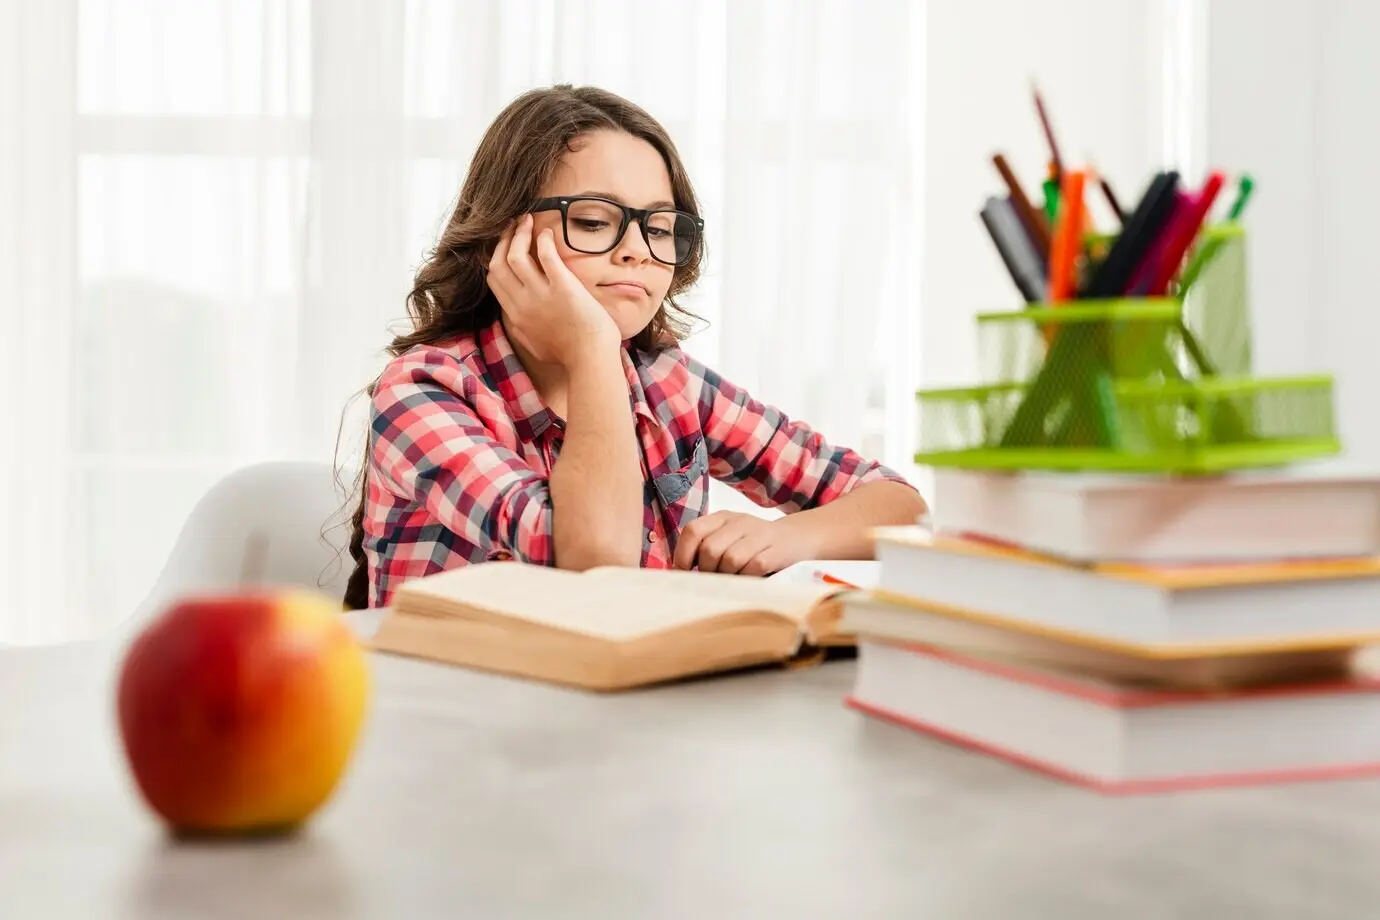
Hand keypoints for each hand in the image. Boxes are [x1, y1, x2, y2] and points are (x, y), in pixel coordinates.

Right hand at [486, 214, 620, 367]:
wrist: (590, 359)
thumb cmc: (570, 356)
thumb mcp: (535, 347)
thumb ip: (521, 331)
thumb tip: (514, 320)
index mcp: (516, 316)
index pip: (494, 280)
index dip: (495, 258)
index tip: (503, 245)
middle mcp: (522, 304)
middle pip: (498, 264)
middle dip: (503, 240)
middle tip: (513, 226)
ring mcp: (541, 295)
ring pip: (515, 256)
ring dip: (519, 234)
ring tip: (527, 220)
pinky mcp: (563, 288)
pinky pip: (546, 256)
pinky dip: (544, 240)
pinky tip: (548, 233)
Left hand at [672, 511, 820, 575]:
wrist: (797, 538)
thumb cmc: (753, 543)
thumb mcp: (728, 536)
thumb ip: (705, 547)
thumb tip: (679, 572)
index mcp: (722, 517)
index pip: (693, 530)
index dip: (683, 554)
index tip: (685, 571)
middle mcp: (739, 522)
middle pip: (710, 549)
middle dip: (708, 570)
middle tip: (715, 577)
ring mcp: (759, 535)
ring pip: (730, 560)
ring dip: (728, 575)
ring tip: (734, 576)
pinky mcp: (775, 551)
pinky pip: (752, 568)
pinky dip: (747, 577)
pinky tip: (751, 576)